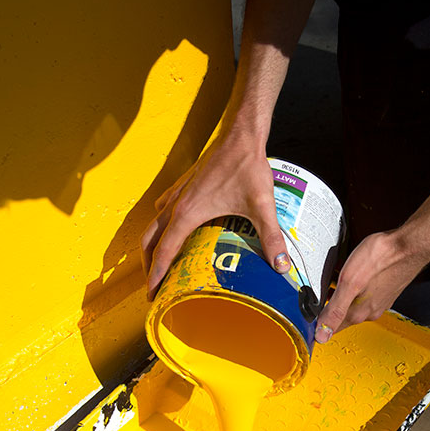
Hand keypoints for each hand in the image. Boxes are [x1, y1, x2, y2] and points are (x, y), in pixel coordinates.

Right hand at [141, 136, 290, 299]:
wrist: (241, 135)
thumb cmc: (247, 167)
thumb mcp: (261, 205)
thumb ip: (271, 237)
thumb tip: (281, 266)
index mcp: (188, 213)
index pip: (164, 251)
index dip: (155, 276)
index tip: (151, 295)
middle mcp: (177, 204)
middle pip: (150, 239)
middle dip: (148, 264)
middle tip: (153, 284)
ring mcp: (178, 193)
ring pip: (154, 223)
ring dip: (152, 244)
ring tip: (159, 261)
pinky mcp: (185, 184)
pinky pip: (164, 208)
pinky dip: (162, 223)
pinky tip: (172, 227)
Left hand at [313, 228, 429, 342]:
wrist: (408, 246)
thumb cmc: (380, 259)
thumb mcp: (349, 282)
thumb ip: (335, 310)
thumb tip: (322, 336)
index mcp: (359, 313)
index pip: (333, 328)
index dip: (318, 323)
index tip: (308, 315)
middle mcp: (370, 311)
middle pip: (342, 316)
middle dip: (329, 308)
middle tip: (315, 295)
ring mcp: (379, 301)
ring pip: (353, 305)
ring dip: (341, 297)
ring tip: (331, 283)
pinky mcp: (385, 291)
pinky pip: (364, 296)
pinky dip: (354, 289)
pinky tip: (352, 277)